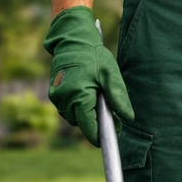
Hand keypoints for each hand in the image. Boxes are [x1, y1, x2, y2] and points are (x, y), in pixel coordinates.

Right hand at [42, 6, 133, 145]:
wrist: (72, 39)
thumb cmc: (93, 56)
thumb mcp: (111, 75)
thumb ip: (119, 98)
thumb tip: (128, 118)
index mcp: (79, 96)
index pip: (88, 126)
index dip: (97, 136)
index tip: (106, 142)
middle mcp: (64, 99)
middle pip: (80, 123)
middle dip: (94, 124)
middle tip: (112, 118)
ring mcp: (56, 96)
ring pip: (72, 116)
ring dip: (85, 115)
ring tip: (100, 104)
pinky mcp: (54, 92)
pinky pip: (67, 108)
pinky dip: (77, 107)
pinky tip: (89, 97)